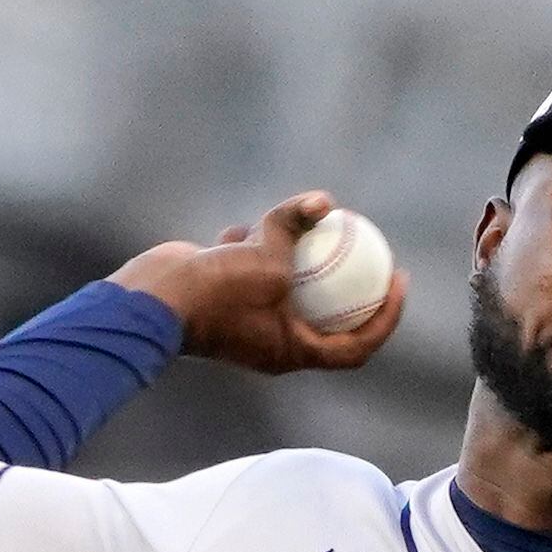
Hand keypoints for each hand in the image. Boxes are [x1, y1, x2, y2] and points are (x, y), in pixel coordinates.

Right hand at [109, 192, 407, 375]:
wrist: (153, 300)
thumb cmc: (215, 292)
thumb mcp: (266, 259)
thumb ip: (293, 229)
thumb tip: (322, 201)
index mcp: (292, 351)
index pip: (356, 345)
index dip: (385, 318)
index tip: (398, 282)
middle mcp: (273, 342)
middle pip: (326, 318)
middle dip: (350, 288)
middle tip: (373, 255)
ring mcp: (247, 321)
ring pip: (284, 289)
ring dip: (294, 260)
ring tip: (307, 228)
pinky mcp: (223, 299)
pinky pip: (248, 273)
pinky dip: (251, 250)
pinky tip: (246, 227)